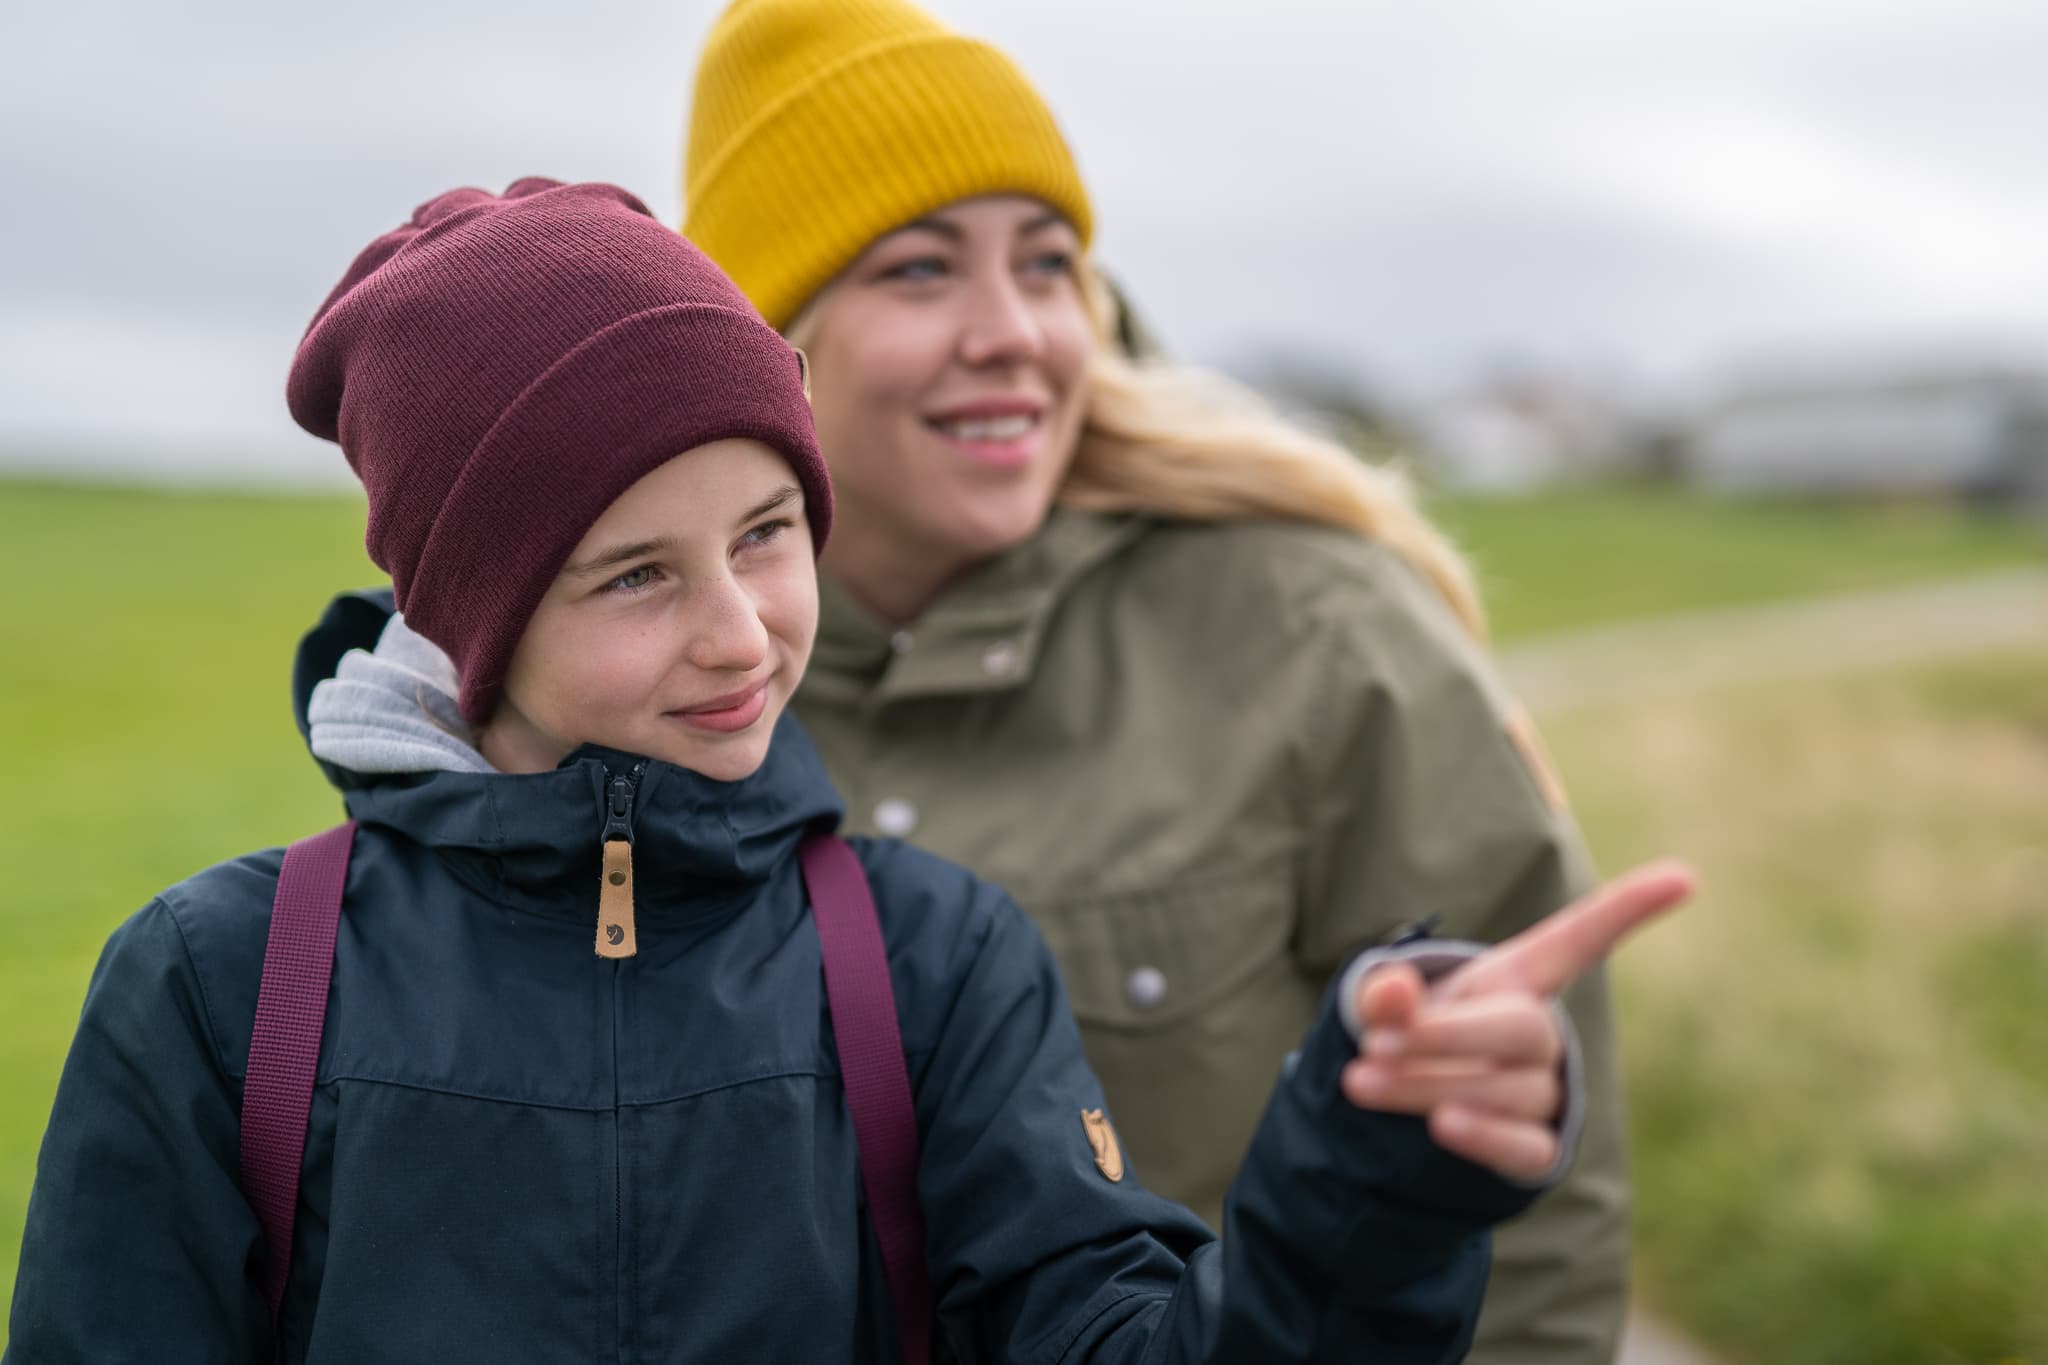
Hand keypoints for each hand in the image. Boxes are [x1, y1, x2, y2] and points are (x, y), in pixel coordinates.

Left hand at [1340, 861, 1695, 1179]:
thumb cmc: (1407, 1036)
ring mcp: (1545, 1093)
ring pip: (1504, 1090)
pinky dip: (1483, 1137)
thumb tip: (1390, 992)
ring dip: (1427, 1086)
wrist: (1405, 1113)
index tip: (1684, 875)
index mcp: (1514, 979)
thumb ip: (1382, 993)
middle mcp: (1540, 1033)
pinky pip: (1523, 1146)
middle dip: (1445, 1036)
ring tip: (1360, 1079)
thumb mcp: (1384, 1006)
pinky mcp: (1534, 1150)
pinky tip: (1443, 1126)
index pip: (1578, 939)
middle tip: (1378, 1041)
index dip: (1627, 908)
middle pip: (1522, 1029)